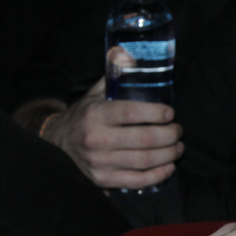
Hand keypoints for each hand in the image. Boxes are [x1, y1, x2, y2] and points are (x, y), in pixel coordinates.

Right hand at [42, 77, 183, 189]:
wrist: (56, 143)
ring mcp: (99, 162)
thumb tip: (129, 53)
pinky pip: (136, 181)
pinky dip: (157, 175)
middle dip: (169, 135)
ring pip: (143, 161)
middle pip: (144, 139)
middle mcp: (96, 139)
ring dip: (168, 155)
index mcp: (95, 115)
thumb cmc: (84, 116)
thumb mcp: (94, 93)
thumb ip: (114, 75)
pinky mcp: (102, 179)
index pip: (131, 112)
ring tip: (178, 147)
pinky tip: (169, 167)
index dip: (155, 113)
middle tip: (178, 131)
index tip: (170, 113)